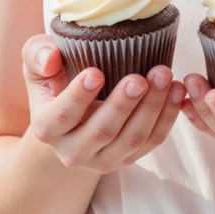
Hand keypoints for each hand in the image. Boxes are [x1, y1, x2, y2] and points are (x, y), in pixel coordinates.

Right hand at [21, 35, 185, 173]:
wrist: (68, 118)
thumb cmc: (54, 81)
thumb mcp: (37, 63)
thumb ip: (37, 54)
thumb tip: (50, 59)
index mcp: (47, 128)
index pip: (62, 116)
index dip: (78, 96)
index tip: (96, 73)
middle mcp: (72, 151)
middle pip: (102, 131)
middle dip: (124, 103)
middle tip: (141, 77)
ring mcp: (102, 159)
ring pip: (131, 139)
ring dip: (152, 108)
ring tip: (165, 77)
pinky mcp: (127, 159)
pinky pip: (151, 142)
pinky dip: (167, 117)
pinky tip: (177, 91)